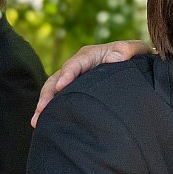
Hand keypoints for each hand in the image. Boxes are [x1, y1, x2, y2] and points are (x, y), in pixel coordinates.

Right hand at [32, 40, 151, 124]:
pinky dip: (51, 109)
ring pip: (54, 90)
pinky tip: (43, 124)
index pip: (74, 65)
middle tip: (41, 110)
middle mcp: (77, 65)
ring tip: (36, 122)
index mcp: (89, 55)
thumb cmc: (135, 56)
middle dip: (48, 94)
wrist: (136, 63)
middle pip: (57, 79)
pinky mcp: (74, 89)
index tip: (61, 86)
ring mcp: (74, 78)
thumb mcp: (135, 50)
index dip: (67, 75)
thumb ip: (126, 51)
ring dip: (44, 104)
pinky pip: (59, 98)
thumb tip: (113, 58)